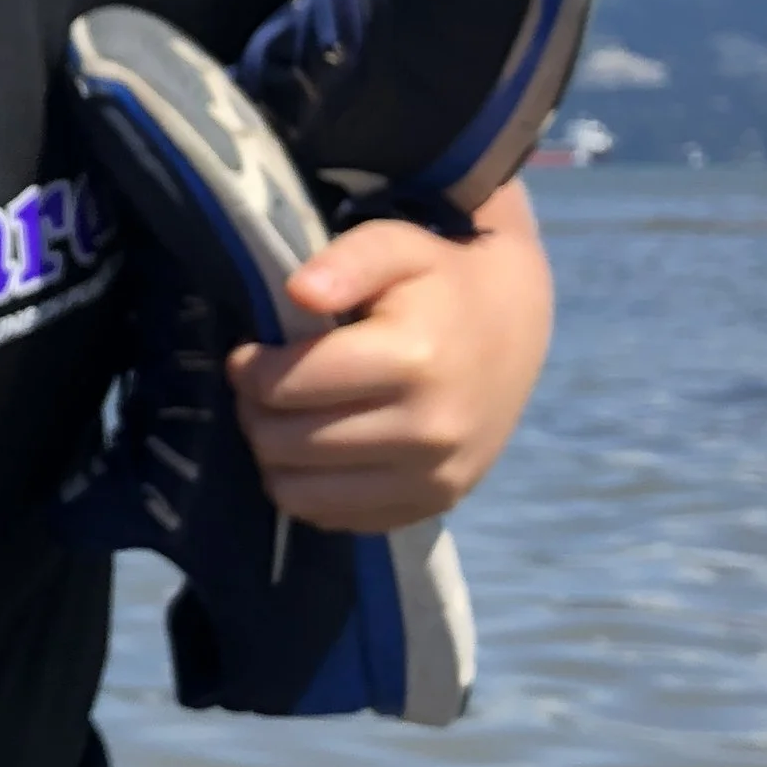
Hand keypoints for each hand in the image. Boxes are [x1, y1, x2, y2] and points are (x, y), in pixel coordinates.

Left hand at [227, 178, 551, 533]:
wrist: (516, 327)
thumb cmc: (441, 282)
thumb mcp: (398, 247)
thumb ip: (346, 261)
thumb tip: (299, 292)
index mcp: (415, 360)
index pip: (287, 386)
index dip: (250, 369)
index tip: (250, 353)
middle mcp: (429, 430)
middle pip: (285, 443)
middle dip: (255, 411)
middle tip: (264, 386)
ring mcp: (434, 478)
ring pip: (299, 493)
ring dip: (273, 456)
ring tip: (285, 419)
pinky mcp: (434, 506)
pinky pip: (335, 519)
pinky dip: (310, 489)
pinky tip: (319, 451)